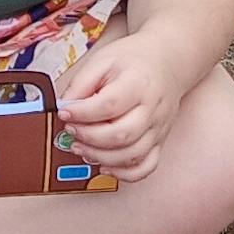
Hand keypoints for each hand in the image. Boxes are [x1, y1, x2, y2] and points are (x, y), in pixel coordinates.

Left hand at [56, 34, 182, 181]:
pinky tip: (106, 164)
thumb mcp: (104, 60)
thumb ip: (81, 83)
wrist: (168, 61)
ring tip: (81, 146)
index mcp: (139, 84)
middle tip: (71, 129)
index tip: (65, 111)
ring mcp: (158, 128)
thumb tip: (64, 107)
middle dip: (88, 137)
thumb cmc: (135, 61)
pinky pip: (146, 166)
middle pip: (122, 134)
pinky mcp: (159, 140)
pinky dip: (125, 173)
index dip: (81, 113)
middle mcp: (152, 109)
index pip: (109, 105)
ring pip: (132, 155)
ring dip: (100, 156)